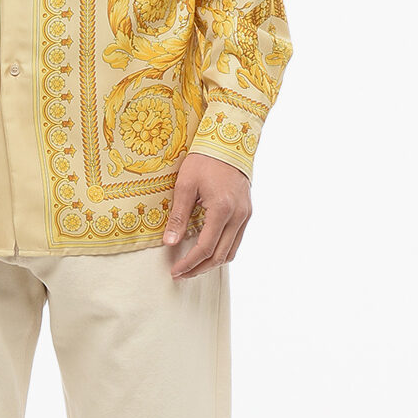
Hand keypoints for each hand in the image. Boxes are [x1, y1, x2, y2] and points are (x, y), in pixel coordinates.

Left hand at [163, 153, 250, 277]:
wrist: (228, 143)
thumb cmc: (204, 161)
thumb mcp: (185, 185)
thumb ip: (178, 216)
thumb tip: (169, 243)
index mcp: (222, 210)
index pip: (205, 248)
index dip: (189, 263)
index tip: (175, 271)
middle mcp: (238, 216)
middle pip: (220, 256)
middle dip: (199, 269)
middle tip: (181, 274)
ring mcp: (245, 215)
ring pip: (231, 251)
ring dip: (212, 263)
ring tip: (193, 266)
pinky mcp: (247, 212)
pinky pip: (236, 240)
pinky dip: (222, 250)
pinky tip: (207, 250)